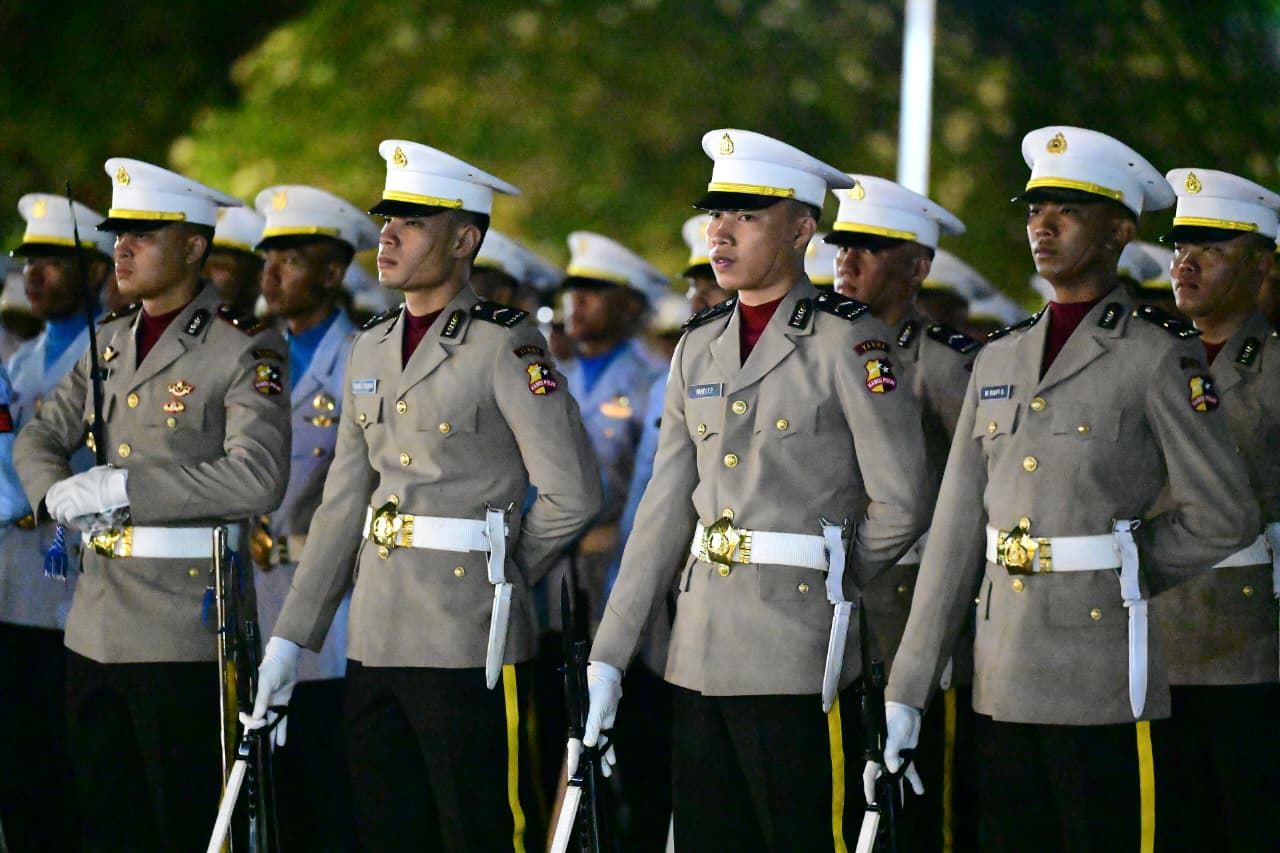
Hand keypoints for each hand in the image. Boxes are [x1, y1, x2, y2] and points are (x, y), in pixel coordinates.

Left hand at [45, 466, 128, 524]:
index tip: (53, 503)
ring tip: (66, 522)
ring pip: (59, 511)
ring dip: (62, 518)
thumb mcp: (97, 472)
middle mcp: (69, 490)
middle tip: (57, 515)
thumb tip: (92, 476)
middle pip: (54, 502)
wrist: (115, 486)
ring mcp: (72, 500)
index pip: (54, 490)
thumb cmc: (110, 477)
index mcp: (73, 480)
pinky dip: (71, 522)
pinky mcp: (77, 509)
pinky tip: (75, 523)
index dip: (51, 498)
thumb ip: (89, 476)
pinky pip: (68, 517)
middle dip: (54, 510)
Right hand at [239, 636, 300, 747]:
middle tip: (261, 751)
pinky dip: (281, 731)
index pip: (247, 717)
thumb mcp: (265, 683)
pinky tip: (282, 742)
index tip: (261, 722)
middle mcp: (259, 706)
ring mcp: (271, 707)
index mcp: (250, 700)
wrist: (286, 661)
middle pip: (257, 725)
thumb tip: (256, 717)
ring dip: (270, 737)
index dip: (252, 723)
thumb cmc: (272, 669)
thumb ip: (261, 700)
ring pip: (269, 726)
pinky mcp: (282, 705)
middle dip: (258, 737)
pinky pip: (281, 721)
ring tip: (271, 752)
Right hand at [567, 661, 621, 777]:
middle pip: (585, 750)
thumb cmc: (599, 691)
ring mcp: (595, 727)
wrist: (609, 679)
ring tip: (606, 774)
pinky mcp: (604, 725)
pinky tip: (612, 761)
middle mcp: (585, 728)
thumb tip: (588, 744)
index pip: (575, 746)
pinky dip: (609, 750)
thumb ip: (592, 727)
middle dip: (587, 765)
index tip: (572, 774)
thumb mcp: (596, 709)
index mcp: (579, 724)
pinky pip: (605, 741)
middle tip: (588, 781)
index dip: (573, 760)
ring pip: (596, 748)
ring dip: (601, 760)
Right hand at [862, 701, 923, 804]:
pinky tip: (920, 790)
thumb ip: (891, 753)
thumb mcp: (893, 736)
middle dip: (884, 792)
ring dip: (899, 789)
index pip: (870, 773)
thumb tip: (892, 770)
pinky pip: (909, 770)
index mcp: (877, 753)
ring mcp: (895, 757)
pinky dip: (914, 780)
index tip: (871, 800)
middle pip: (882, 778)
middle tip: (886, 806)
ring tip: (901, 805)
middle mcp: (884, 758)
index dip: (869, 787)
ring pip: (895, 777)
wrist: (908, 710)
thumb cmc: (895, 721)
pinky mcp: (906, 755)